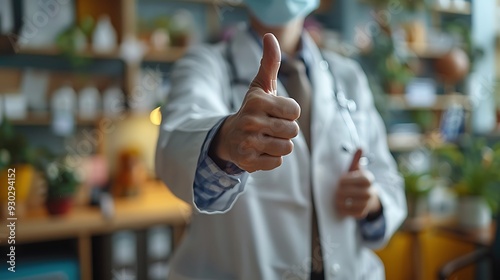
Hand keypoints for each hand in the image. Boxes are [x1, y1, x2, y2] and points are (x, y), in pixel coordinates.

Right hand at [210, 33, 300, 172]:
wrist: (231, 137)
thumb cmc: (253, 109)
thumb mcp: (261, 86)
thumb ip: (270, 62)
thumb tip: (269, 35)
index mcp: (258, 101)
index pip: (295, 110)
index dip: (289, 113)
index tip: (276, 112)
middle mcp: (251, 121)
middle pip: (293, 131)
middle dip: (286, 130)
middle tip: (270, 127)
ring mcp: (248, 142)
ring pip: (287, 148)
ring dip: (280, 145)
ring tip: (266, 139)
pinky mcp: (248, 161)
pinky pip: (277, 162)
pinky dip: (272, 158)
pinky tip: (260, 150)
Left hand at [334, 149, 381, 218]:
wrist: (365, 197)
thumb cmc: (356, 181)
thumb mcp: (356, 170)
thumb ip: (356, 160)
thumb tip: (360, 147)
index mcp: (368, 179)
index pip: (358, 179)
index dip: (347, 180)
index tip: (340, 180)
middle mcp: (370, 191)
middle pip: (353, 192)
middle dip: (342, 191)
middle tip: (336, 190)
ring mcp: (367, 203)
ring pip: (352, 203)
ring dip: (341, 200)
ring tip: (336, 198)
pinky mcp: (362, 213)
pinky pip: (351, 212)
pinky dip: (343, 209)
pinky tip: (340, 205)